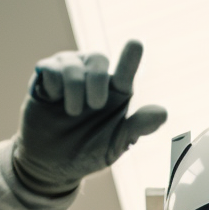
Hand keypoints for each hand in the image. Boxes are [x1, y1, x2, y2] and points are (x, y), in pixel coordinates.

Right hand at [12, 40, 168, 195]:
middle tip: (96, 105)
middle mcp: (94, 76)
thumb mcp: (114, 145)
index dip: (130, 57)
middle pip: (99, 59)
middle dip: (97, 81)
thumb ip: (137, 127)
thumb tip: (163, 113)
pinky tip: (53, 100)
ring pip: (72, 65)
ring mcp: (69, 73)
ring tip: (72, 112)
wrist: (50, 164)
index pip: (126, 70)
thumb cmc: (87, 152)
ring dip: (74, 91)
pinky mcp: (45, 76)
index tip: (135, 44)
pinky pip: (50, 68)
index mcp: (116, 91)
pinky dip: (54, 87)